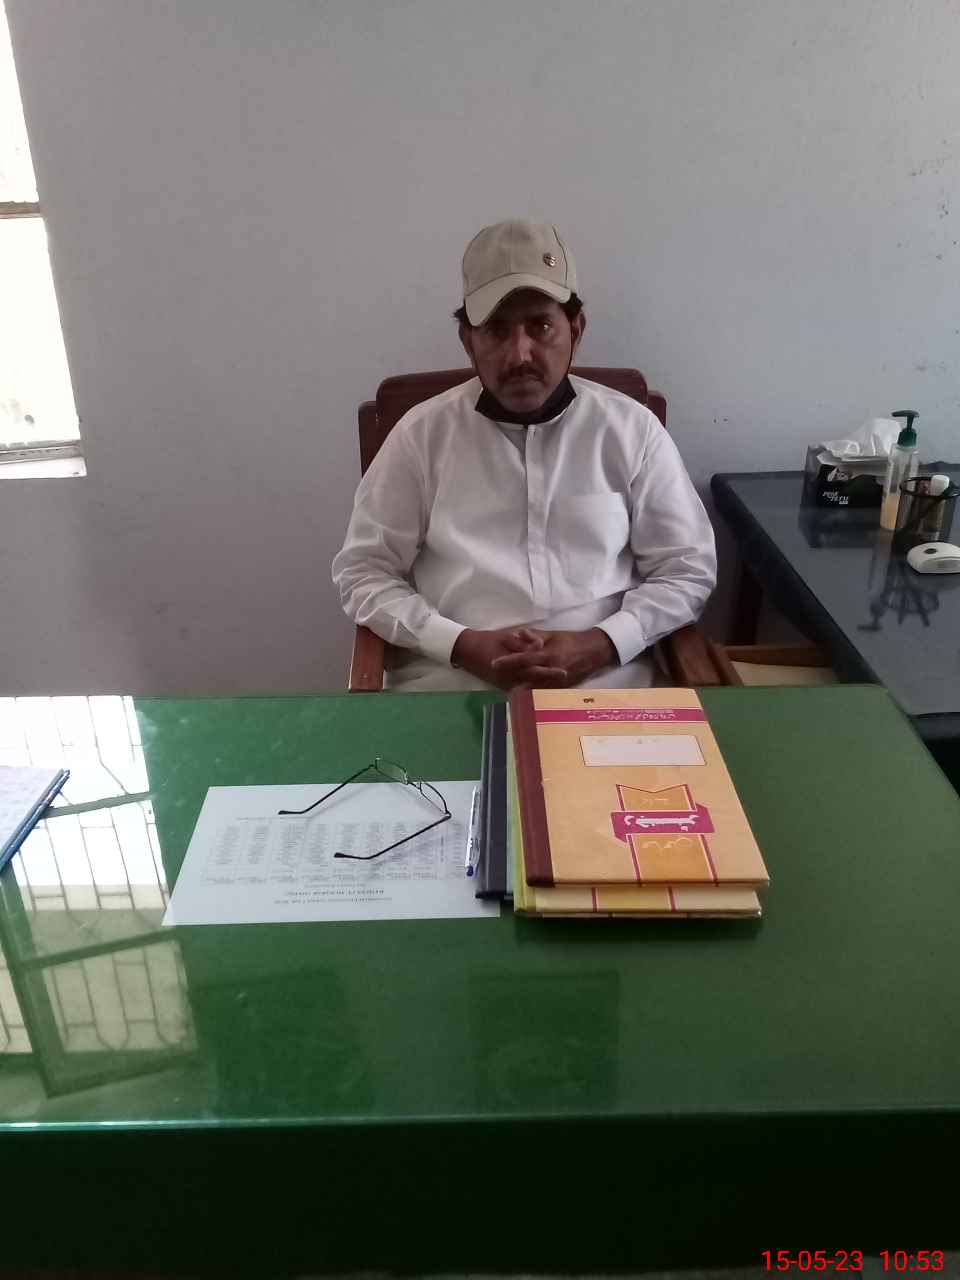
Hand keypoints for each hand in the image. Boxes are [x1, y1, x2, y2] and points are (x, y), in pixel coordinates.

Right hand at [451, 627, 566, 690]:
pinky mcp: (502, 686)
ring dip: (543, 687)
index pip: (535, 668)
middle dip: (550, 682)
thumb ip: (523, 643)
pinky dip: (531, 690)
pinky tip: (542, 690)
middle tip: (566, 682)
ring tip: (559, 687)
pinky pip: (520, 690)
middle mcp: (510, 678)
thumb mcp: (506, 638)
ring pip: (528, 688)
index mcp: (512, 664)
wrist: (466, 651)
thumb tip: (539, 645)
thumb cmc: (486, 641)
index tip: (564, 671)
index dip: (550, 670)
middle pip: (535, 681)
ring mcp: (506, 684)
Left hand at [490, 628, 617, 687]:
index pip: (524, 659)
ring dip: (519, 689)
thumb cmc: (571, 640)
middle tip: (494, 679)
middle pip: (526, 677)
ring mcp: (557, 682)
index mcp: (549, 655)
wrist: (593, 652)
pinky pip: (543, 692)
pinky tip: (521, 696)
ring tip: (503, 689)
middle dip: (510, 678)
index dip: (508, 661)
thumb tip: (517, 634)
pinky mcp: (561, 688)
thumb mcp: (552, 635)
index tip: (493, 663)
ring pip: (534, 688)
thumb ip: (534, 636)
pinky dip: (532, 693)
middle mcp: (552, 670)